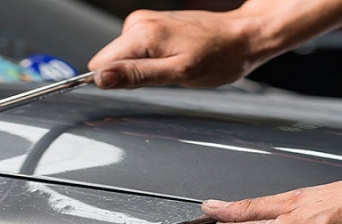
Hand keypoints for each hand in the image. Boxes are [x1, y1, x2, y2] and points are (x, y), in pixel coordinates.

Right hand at [88, 9, 259, 88]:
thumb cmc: (218, 57)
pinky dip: (153, 59)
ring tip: (174, 65)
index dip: (115, 82)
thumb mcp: (178, 74)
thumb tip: (101, 79)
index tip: (142, 84)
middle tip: (165, 75)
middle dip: (131, 75)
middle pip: (110, 60)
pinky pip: (137, 50)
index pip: (99, 65)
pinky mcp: (153, 24)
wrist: (242, 37)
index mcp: (141, 34)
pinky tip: (175, 57)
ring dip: (145, 68)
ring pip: (124, 56)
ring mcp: (146, 21)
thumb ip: (137, 75)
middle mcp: (138, 23)